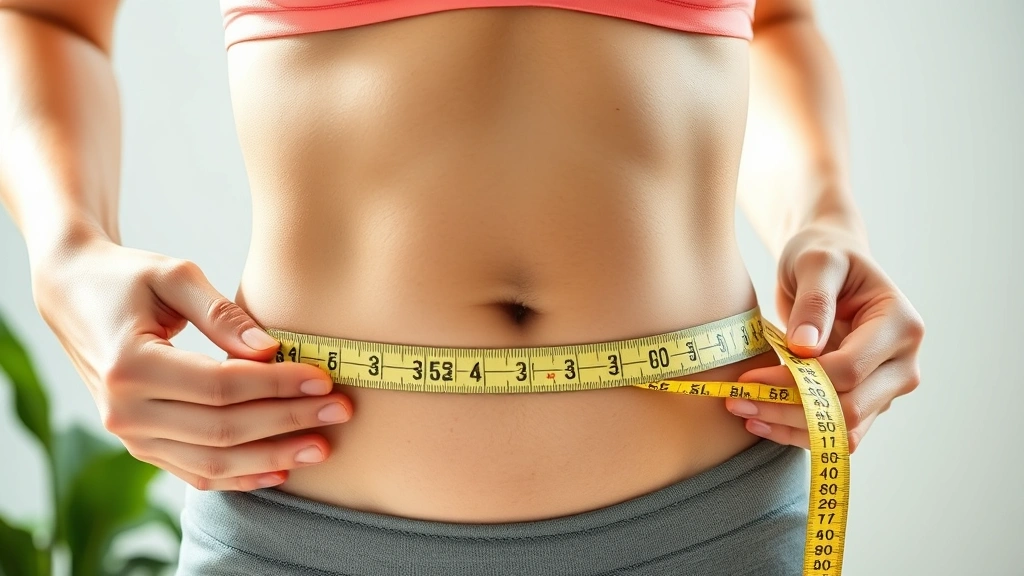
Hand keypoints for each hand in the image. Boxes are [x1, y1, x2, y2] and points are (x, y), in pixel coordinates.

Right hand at [30, 236, 352, 489]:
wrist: (72, 296)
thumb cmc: (127, 277)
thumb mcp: (174, 276)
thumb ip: (223, 314)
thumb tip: (272, 350)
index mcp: (130, 365)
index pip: (221, 386)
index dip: (276, 385)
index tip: (322, 379)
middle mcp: (123, 410)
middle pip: (222, 429)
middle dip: (287, 422)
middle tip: (339, 411)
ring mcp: (129, 435)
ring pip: (211, 462)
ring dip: (271, 458)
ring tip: (321, 447)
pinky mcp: (140, 445)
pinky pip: (194, 472)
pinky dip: (239, 476)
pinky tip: (280, 469)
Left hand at [724, 222, 923, 452]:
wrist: (831, 265)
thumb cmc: (825, 254)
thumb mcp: (816, 262)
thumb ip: (814, 301)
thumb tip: (804, 348)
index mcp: (900, 325)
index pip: (849, 370)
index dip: (796, 380)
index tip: (749, 378)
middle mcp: (903, 363)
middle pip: (849, 410)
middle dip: (789, 410)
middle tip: (736, 402)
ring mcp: (886, 387)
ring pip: (842, 430)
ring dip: (789, 428)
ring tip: (742, 412)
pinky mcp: (865, 402)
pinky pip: (833, 430)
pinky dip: (795, 430)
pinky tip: (758, 420)